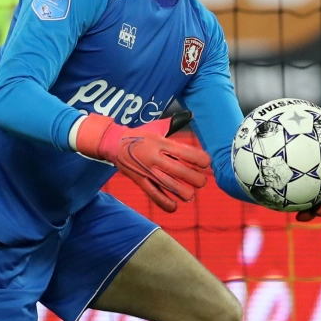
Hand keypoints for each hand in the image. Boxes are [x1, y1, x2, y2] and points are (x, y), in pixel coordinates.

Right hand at [74, 112, 210, 211]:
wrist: (114, 143)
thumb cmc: (140, 135)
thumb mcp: (156, 126)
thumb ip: (173, 122)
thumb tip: (189, 114)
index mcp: (161, 142)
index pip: (186, 152)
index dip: (200, 160)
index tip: (206, 164)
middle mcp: (155, 157)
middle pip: (180, 171)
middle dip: (196, 179)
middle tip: (201, 182)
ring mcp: (147, 170)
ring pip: (169, 185)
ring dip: (184, 192)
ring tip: (190, 194)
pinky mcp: (140, 180)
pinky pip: (153, 194)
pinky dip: (164, 203)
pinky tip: (174, 206)